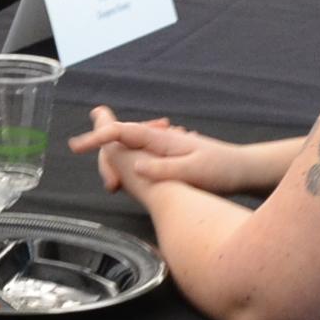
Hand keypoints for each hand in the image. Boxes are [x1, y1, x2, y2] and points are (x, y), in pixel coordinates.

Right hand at [72, 108, 249, 199]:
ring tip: (115, 186)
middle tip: (111, 187)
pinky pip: (135, 157)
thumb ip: (163, 168)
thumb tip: (134, 165)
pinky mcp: (166, 158)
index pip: (121, 132)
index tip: (76, 146)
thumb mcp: (194, 172)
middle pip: (118, 140)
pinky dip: (126, 167)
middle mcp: (159, 139)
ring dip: (115, 164)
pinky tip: (129, 182)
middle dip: (105, 158)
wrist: (243, 170)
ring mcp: (162, 147)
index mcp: (162, 139)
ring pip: (125, 149)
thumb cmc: (223, 170)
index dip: (96, 139)